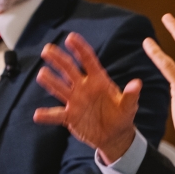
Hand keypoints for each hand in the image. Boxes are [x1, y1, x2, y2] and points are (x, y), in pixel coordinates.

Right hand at [34, 32, 144, 163]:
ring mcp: (75, 101)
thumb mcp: (129, 106)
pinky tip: (37, 114)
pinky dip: (47, 115)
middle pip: (69, 70)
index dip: (80, 49)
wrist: (114, 136)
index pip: (88, 61)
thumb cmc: (122, 116)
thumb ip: (131, 95)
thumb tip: (137, 83)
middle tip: (47, 49)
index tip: (71, 37)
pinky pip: (56, 115)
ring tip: (42, 74)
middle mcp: (84, 88)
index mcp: (99, 81)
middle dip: (59, 59)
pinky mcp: (70, 117)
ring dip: (51, 81)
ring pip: (60, 88)